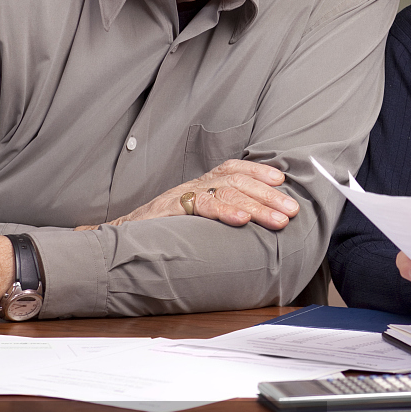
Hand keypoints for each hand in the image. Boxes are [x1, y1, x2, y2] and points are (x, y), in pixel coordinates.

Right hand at [75, 160, 297, 230]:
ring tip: (279, 219)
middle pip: (237, 181)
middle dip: (269, 194)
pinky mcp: (170, 210)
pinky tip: (242, 220)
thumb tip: (253, 222)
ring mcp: (182, 196)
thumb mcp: (192, 220)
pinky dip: (224, 211)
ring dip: (258, 205)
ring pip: (227, 192)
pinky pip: (202, 206)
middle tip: (293, 209)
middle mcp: (194, 186)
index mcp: (201, 185)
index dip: (258, 171)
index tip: (282, 179)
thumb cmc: (160, 233)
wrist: (117, 242)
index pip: (233, 169)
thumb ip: (217, 214)